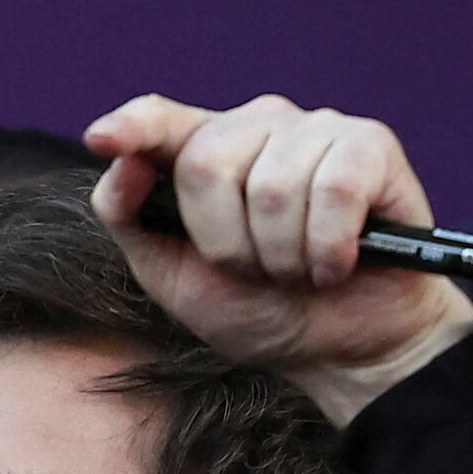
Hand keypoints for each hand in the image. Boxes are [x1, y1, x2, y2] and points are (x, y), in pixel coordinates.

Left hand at [81, 95, 472, 422]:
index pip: (162, 120)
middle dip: (228, 242)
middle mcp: (260, 126)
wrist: (343, 353)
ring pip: (273, 186)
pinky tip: (339, 264)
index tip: (102, 138)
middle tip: (259, 271)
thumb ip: (132, 219)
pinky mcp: (370, 146)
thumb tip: (119, 162)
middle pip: (209, 163)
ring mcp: (317, 130)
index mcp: (209, 150)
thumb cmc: (261, 311)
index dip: (134, 125)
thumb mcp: (175, 277)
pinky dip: (330, 247)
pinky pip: (333, 189)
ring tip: (301, 269)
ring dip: (283, 255)